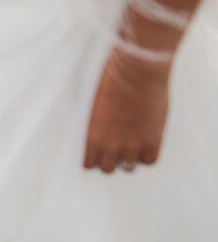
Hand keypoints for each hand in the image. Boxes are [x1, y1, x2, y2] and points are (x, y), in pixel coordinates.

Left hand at [84, 49, 171, 172]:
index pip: (88, 164)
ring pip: (128, 167)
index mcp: (92, 136)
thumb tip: (102, 138)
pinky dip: (147, 155)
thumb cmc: (113, 82)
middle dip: (110, 160)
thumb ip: (98, 127)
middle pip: (107, 169)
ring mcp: (132, 144)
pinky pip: (149, 161)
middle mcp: (110, 145)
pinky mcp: (152, 140)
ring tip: (132, 143)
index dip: (94, 159)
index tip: (98, 153)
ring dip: (129, 157)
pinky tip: (146, 142)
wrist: (137, 72)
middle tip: (115, 148)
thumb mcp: (96, 107)